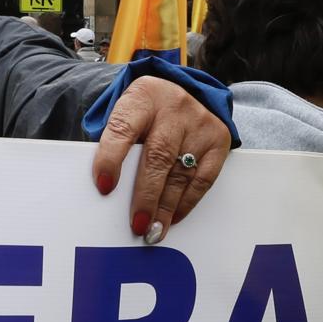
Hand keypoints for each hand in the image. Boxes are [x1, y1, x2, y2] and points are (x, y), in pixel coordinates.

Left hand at [91, 77, 230, 242]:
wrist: (181, 91)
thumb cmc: (145, 112)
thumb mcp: (126, 114)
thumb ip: (116, 144)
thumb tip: (110, 191)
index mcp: (143, 96)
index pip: (123, 128)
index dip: (111, 158)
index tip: (104, 187)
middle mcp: (174, 106)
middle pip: (158, 156)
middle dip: (146, 195)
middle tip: (137, 224)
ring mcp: (199, 122)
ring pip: (181, 172)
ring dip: (166, 207)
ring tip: (153, 230)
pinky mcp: (218, 139)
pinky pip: (203, 178)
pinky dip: (187, 201)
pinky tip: (174, 216)